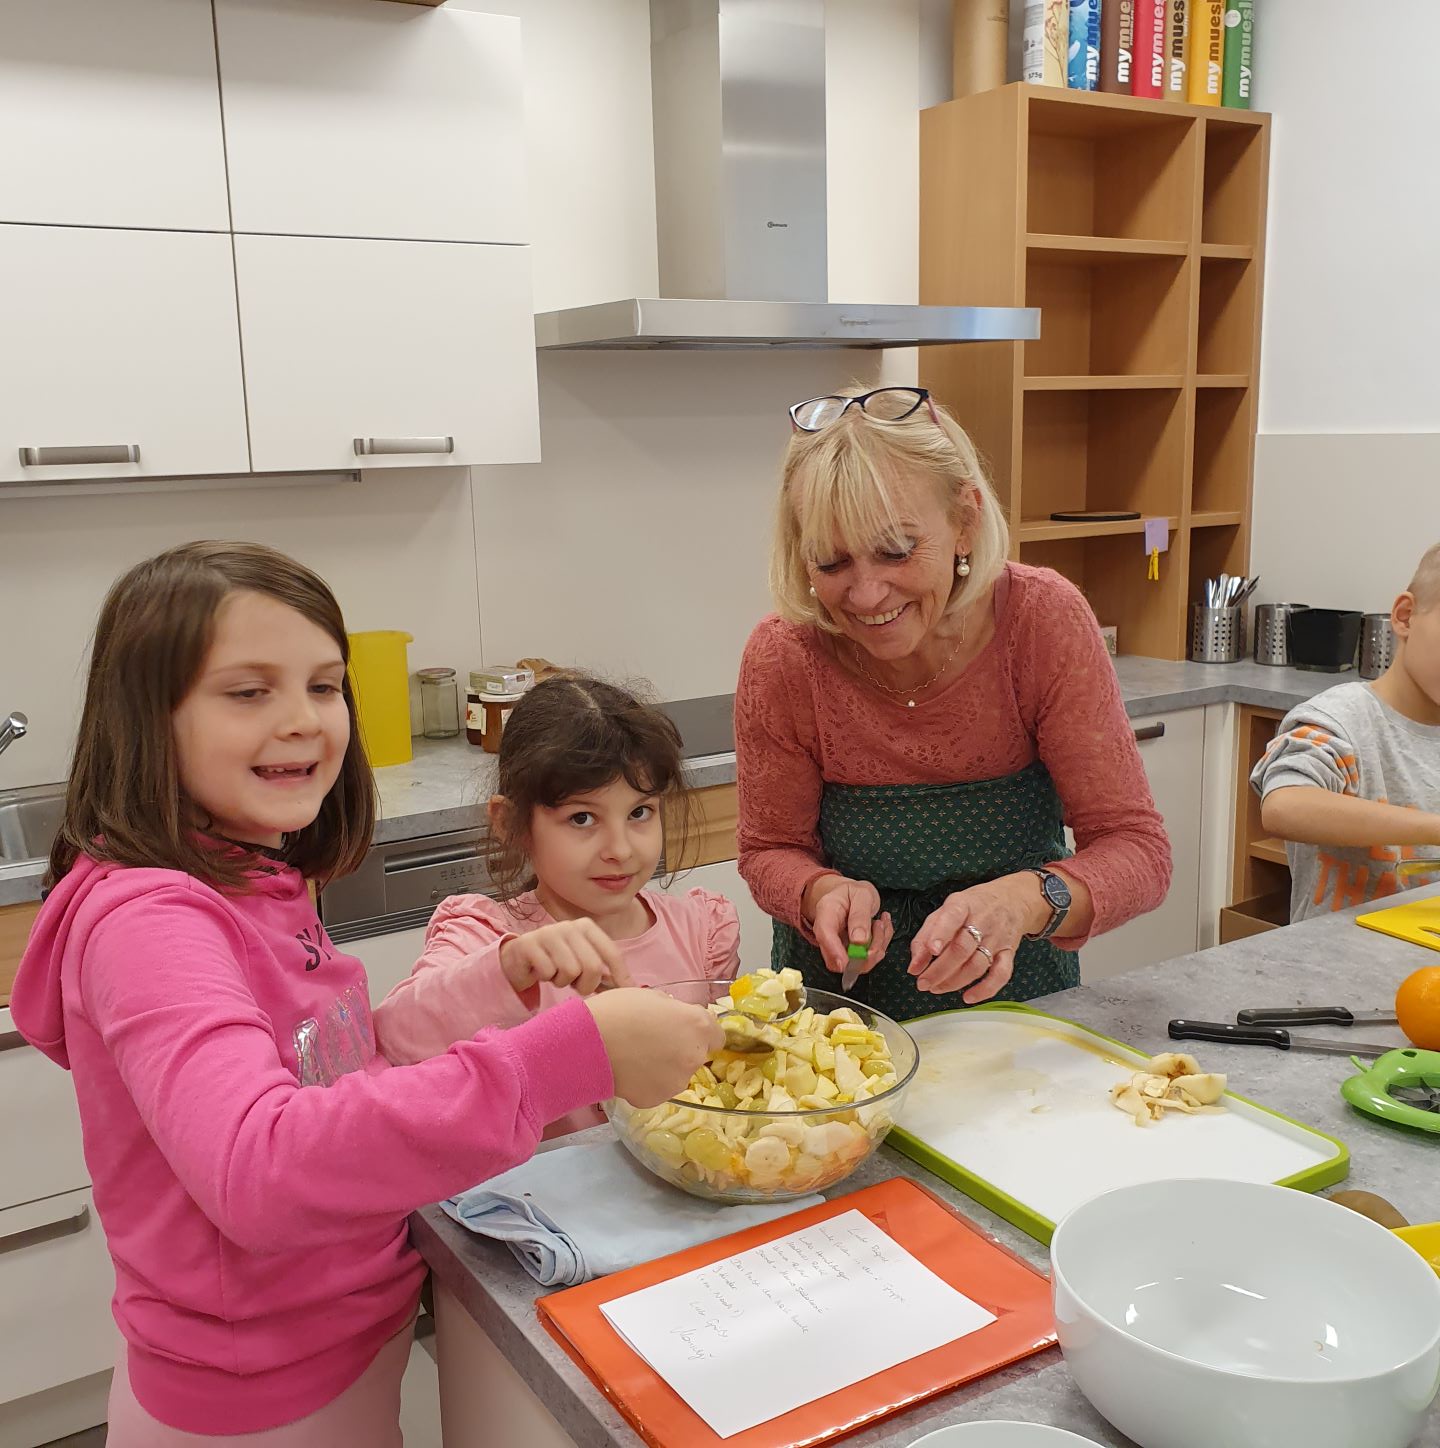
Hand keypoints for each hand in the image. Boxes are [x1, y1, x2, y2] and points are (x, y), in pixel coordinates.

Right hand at [499, 919, 631, 999]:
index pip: (612, 953)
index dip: (622, 976)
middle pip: (592, 967)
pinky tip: (540, 971)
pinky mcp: (528, 943)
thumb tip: (633, 989)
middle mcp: (569, 926)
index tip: (629, 993)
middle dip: (586, 985)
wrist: (518, 958)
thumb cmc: (557, 962)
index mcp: (587, 927)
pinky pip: (548, 972)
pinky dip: (545, 978)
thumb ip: (604, 972)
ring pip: (570, 971)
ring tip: (555, 974)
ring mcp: (548, 932)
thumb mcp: (582, 962)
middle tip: (576, 986)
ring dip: (562, 982)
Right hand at [585, 989, 725, 1106]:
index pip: (717, 1035)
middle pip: (696, 1055)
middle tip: (653, 1042)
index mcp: (697, 1025)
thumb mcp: (652, 996)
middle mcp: (694, 1056)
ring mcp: (677, 1081)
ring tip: (637, 1058)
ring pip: (677, 1074)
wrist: (588, 1042)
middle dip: (681, 1049)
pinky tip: (629, 1072)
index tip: (684, 1031)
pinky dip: (647, 1083)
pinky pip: (658, 1088)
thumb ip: (673, 1011)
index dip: (700, 1032)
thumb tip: (675, 1019)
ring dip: (665, 1068)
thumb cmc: (618, 1010)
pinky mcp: (657, 1099)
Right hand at [804, 875, 892, 975]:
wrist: (850, 895)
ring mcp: (838, 947)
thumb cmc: (853, 893)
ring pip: (856, 963)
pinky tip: (882, 928)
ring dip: (877, 946)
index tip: (849, 962)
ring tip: (880, 922)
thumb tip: (859, 942)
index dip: (835, 952)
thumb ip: (860, 915)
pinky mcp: (850, 954)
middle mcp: (828, 935)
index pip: (825, 936)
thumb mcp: (861, 894)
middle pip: (839, 958)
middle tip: (879, 925)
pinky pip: (867, 960)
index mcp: (826, 914)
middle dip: (866, 952)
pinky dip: (881, 946)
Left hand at [908, 875, 1046, 1002]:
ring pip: (977, 965)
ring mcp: (997, 938)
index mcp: (963, 905)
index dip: (941, 935)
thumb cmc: (972, 907)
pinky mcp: (1009, 953)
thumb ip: (926, 935)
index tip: (931, 950)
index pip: (952, 918)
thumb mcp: (945, 910)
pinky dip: (985, 989)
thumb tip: (914, 965)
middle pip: (961, 949)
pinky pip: (1000, 975)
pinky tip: (968, 997)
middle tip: (923, 982)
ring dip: (954, 982)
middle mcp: (982, 921)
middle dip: (939, 970)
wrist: (1012, 901)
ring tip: (936, 988)